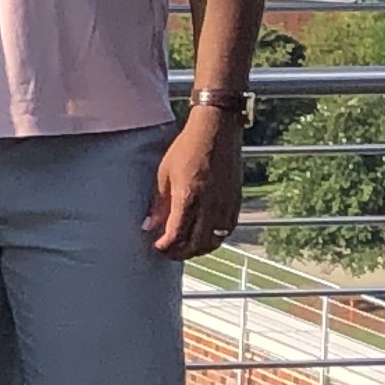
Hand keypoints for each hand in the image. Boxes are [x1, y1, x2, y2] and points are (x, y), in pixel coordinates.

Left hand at [146, 104, 243, 260]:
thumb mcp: (164, 175)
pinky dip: (213, 239)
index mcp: (189, 198)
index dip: (165, 247)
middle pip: (196, 245)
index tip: (155, 246)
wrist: (217, 132)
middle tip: (166, 251)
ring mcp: (226, 206)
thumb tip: (148, 227)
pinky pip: (226, 231)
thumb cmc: (186, 149)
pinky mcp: (236, 203)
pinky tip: (202, 237)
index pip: (177, 236)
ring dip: (197, 250)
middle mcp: (211, 206)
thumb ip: (158, 204)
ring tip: (183, 247)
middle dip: (179, 253)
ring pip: (213, 242)